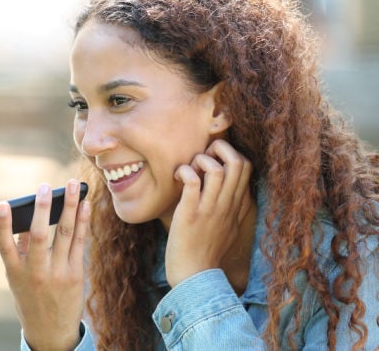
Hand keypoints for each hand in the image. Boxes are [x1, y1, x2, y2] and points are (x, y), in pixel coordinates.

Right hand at [0, 179, 90, 350]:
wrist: (51, 333)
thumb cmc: (31, 299)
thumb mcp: (17, 280)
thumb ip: (19, 251)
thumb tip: (26, 220)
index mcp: (15, 273)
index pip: (5, 245)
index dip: (3, 224)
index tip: (3, 204)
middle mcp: (36, 272)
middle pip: (38, 235)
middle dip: (42, 208)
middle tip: (45, 186)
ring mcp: (58, 273)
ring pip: (63, 233)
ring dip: (70, 206)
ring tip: (74, 185)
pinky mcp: (76, 274)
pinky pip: (79, 242)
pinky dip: (82, 221)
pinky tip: (85, 205)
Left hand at [165, 139, 252, 287]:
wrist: (195, 277)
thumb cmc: (205, 251)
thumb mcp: (227, 227)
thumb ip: (231, 208)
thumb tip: (229, 190)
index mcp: (235, 205)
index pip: (247, 167)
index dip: (230, 153)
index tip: (212, 160)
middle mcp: (226, 205)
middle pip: (238, 161)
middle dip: (219, 147)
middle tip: (202, 156)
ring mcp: (209, 209)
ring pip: (216, 168)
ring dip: (200, 159)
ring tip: (188, 169)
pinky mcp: (190, 214)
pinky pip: (192, 181)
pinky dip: (185, 172)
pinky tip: (177, 178)